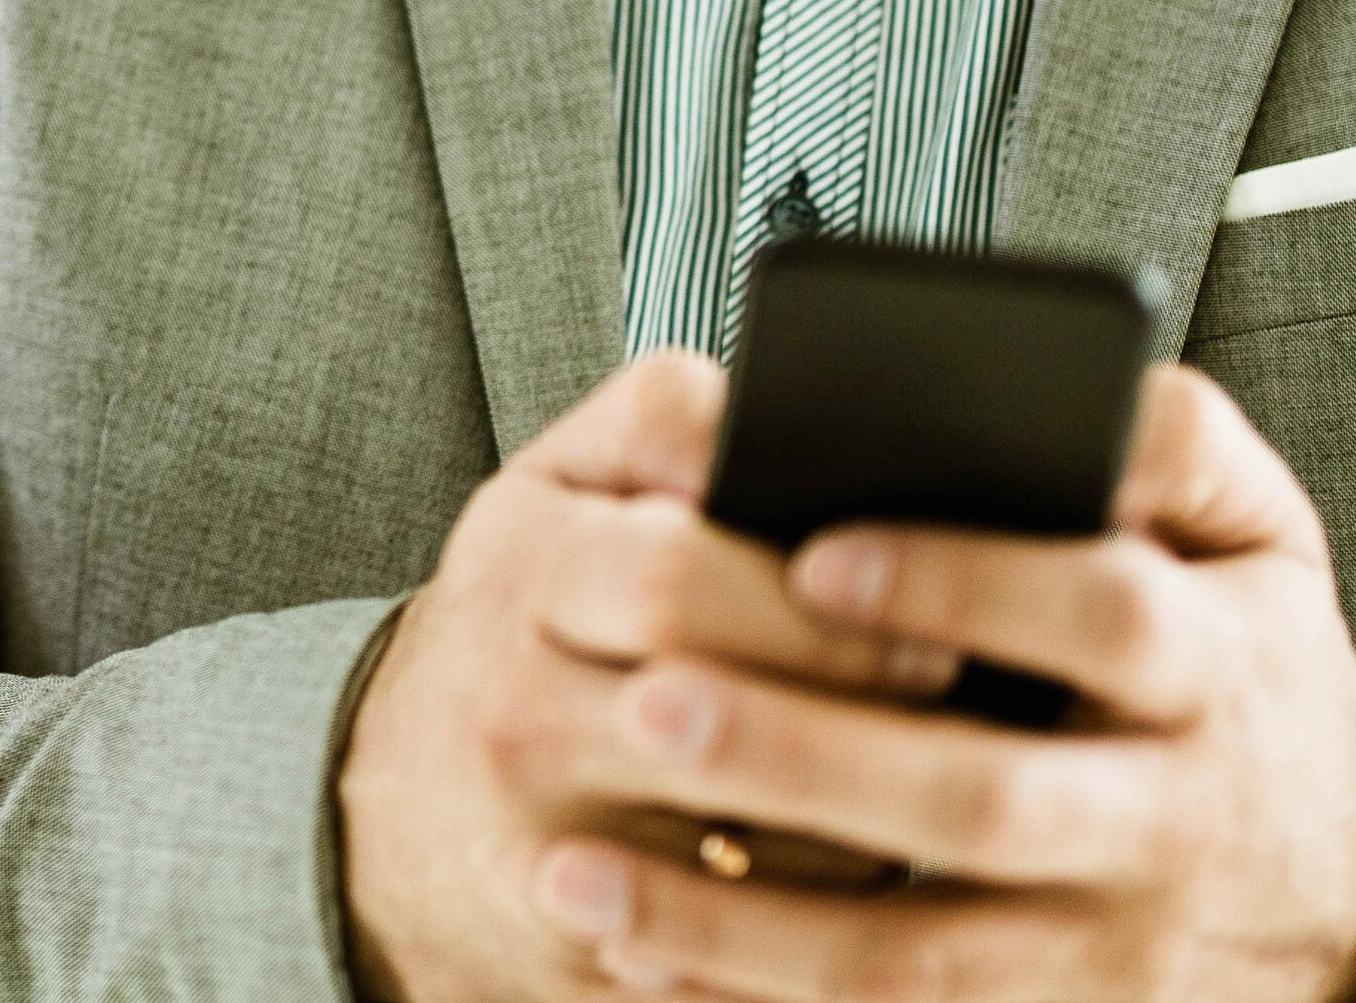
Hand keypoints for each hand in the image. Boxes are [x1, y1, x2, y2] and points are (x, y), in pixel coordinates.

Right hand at [336, 351, 964, 1000]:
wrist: (396, 812)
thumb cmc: (523, 623)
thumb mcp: (555, 491)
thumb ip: (660, 422)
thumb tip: (777, 408)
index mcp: (514, 574)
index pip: (674, 579)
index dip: (817, 604)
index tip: (923, 617)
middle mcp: (508, 718)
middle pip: (719, 719)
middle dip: (857, 711)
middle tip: (959, 700)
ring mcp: (537, 857)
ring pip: (754, 863)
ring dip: (865, 836)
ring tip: (933, 794)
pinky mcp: (575, 974)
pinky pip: (736, 973)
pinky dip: (818, 944)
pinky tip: (871, 896)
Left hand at [526, 363, 1355, 1001]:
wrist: (1346, 885)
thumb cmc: (1247, 667)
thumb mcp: (1260, 540)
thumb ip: (1177, 446)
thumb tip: (1083, 390)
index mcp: (1215, 669)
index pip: (1105, 616)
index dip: (968, 582)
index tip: (814, 554)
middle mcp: (1167, 822)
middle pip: (985, 800)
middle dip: (810, 759)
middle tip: (649, 703)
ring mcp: (1110, 950)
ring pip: (918, 958)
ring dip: (738, 924)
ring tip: (574, 876)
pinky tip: (638, 968)